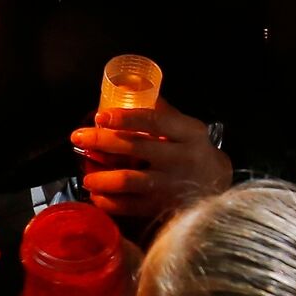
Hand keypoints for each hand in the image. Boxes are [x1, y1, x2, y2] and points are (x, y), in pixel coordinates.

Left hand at [69, 98, 231, 216]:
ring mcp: (172, 184)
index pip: (153, 121)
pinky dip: (110, 203)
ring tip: (86, 177)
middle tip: (78, 137)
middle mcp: (181, 158)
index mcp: (187, 132)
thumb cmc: (192, 148)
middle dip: (102, 141)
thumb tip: (128, 89)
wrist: (217, 182)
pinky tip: (97, 196)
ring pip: (130, 180)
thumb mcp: (185, 126)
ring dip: (103, 178)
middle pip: (136, 147)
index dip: (125, 117)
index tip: (99, 116)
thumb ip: (160, 111)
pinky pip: (131, 206)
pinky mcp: (164, 206)